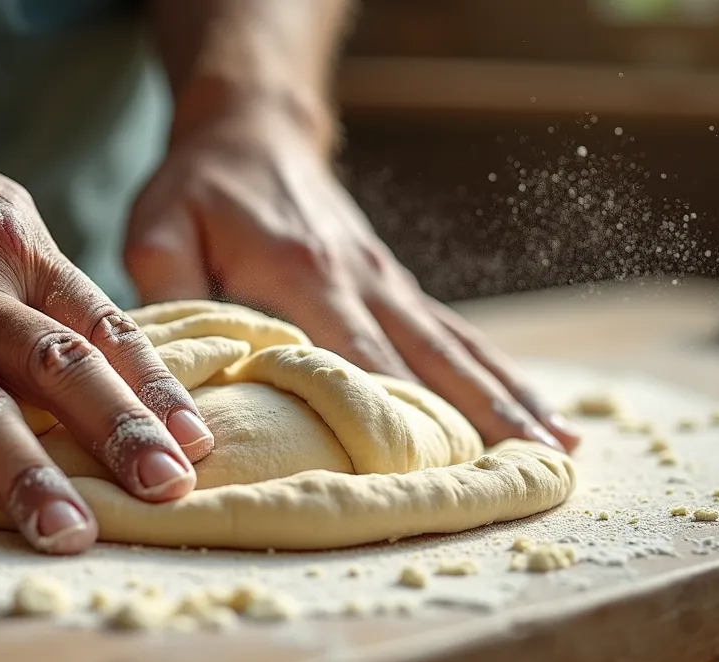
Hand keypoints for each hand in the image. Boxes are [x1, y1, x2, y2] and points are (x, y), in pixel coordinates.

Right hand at [0, 93, 213, 553]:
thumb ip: (41, 277)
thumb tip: (109, 345)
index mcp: (15, 254)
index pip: (100, 327)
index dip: (152, 387)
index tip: (196, 443)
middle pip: (55, 367)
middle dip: (117, 434)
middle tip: (167, 493)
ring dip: (24, 473)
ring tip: (67, 532)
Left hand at [125, 103, 578, 452]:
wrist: (251, 130)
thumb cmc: (199, 188)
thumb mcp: (160, 232)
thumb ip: (168, 297)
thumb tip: (176, 374)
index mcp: (303, 274)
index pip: (357, 360)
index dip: (394, 420)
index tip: (433, 474)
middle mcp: (362, 279)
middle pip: (432, 360)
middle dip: (482, 419)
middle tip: (531, 474)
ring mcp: (387, 281)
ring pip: (458, 347)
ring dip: (509, 398)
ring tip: (558, 451)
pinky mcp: (393, 284)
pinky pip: (454, 334)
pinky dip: (496, 372)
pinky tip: (534, 407)